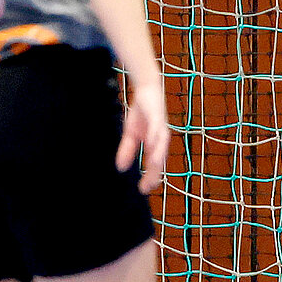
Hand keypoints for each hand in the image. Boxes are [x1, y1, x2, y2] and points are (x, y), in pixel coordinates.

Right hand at [116, 79, 168, 193]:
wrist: (147, 91)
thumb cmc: (142, 114)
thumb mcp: (131, 134)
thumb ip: (127, 150)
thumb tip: (120, 167)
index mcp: (155, 144)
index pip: (154, 165)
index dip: (150, 177)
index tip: (143, 189)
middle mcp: (160, 138)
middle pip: (160, 158)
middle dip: (155, 172)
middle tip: (149, 186)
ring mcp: (160, 127)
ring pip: (161, 144)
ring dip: (158, 156)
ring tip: (153, 167)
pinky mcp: (157, 116)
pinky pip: (157, 128)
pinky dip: (155, 136)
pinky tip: (151, 143)